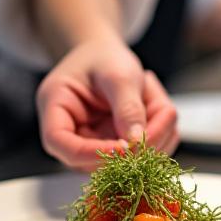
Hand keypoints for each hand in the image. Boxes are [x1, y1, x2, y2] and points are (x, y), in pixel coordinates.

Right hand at [36, 40, 178, 170]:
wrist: (108, 57)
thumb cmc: (104, 58)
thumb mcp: (118, 73)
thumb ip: (127, 106)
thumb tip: (137, 141)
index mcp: (56, 107)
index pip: (60, 143)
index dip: (92, 152)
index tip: (127, 147)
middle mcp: (71, 135)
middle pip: (96, 161)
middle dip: (138, 145)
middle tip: (164, 112)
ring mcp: (93, 146)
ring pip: (125, 163)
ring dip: (156, 137)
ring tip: (157, 99)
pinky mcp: (115, 151)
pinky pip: (143, 156)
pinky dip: (162, 135)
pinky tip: (159, 109)